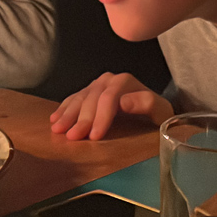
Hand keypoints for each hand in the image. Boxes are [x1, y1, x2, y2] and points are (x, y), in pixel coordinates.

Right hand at [49, 72, 172, 139]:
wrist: (156, 111)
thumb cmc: (158, 115)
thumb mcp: (161, 111)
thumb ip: (146, 103)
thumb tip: (123, 102)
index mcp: (125, 82)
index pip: (108, 98)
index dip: (100, 117)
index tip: (93, 136)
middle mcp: (109, 80)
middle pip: (91, 99)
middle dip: (80, 119)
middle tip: (71, 137)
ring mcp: (98, 84)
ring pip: (79, 98)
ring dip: (67, 114)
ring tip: (58, 130)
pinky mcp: (90, 91)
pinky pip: (74, 98)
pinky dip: (64, 108)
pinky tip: (55, 118)